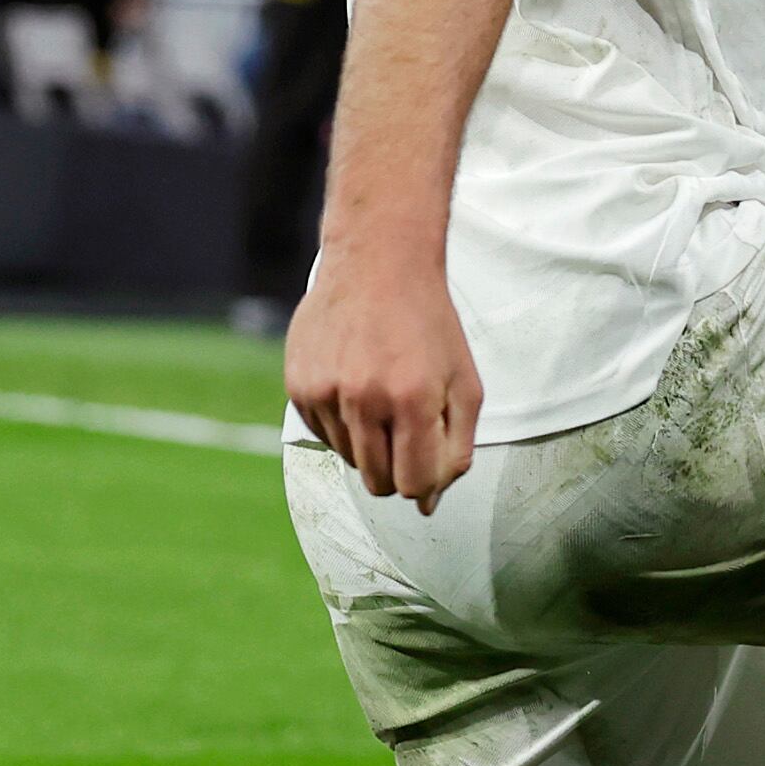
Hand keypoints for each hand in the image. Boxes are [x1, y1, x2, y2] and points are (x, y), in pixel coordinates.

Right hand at [283, 246, 482, 513]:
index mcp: (412, 399)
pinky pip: (323, 435)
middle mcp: (363, 398)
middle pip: (378, 483)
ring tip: (383, 394)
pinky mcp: (299, 386)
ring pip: (350, 460)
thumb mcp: (465, 384)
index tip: (429, 460)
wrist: (378, 262)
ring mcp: (325, 393)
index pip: (414, 485)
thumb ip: (456, 449)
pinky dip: (343, 424)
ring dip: (371, 443)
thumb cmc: (430, 325)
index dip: (426, 483)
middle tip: (407, 429)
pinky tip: (356, 383)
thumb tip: (428, 503)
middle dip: (398, 470)